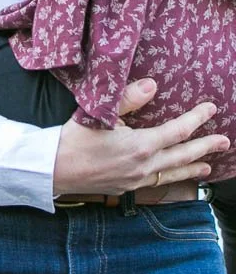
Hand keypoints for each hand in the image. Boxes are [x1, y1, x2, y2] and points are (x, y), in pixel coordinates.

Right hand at [53, 78, 228, 195]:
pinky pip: (157, 183)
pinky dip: (172, 179)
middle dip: (205, 147)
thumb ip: (128, 99)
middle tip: (224, 142)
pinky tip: (173, 176)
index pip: (177, 131)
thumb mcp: (100, 113)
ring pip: (172, 174)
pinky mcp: (126, 188)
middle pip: (182, 156)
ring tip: (209, 166)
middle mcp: (143, 166)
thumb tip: (152, 85)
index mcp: (140, 146)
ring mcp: (136, 180)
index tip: (210, 109)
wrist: (54, 169)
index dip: (196, 119)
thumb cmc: (74, 138)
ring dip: (192, 168)